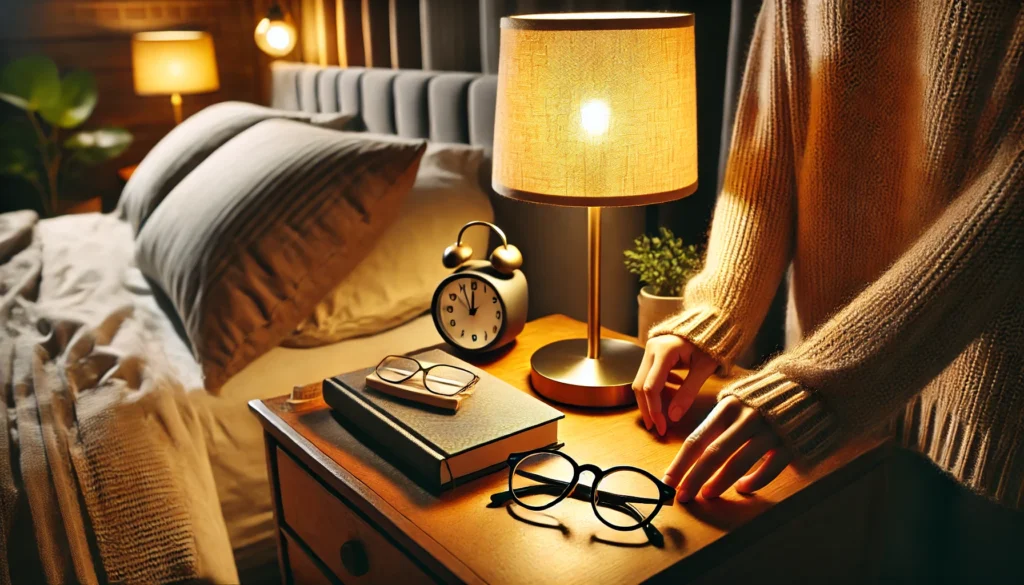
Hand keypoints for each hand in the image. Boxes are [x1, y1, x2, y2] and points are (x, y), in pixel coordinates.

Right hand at [631, 335, 718, 435]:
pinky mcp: (653, 354)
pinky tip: (673, 393)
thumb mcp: (703, 370)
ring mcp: (650, 350)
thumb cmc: (711, 345)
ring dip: (652, 400)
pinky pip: (649, 376)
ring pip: (643, 382)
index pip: (651, 387)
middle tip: (657, 427)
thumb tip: (673, 417)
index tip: (662, 427)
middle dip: (648, 409)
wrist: (712, 325)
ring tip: (665, 415)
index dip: (654, 410)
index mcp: (663, 352)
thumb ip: (688, 393)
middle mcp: (651, 349)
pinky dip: (658, 389)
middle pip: (641, 386)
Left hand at [663, 396, 790, 501]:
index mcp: (727, 406)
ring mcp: (769, 430)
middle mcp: (746, 418)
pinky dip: (754, 481)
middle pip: (713, 453)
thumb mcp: (735, 400)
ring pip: (738, 462)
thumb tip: (692, 453)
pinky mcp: (789, 442)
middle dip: (694, 477)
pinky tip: (742, 488)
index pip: (697, 438)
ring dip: (720, 482)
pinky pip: (769, 468)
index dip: (681, 462)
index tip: (668, 480)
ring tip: (706, 495)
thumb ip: (717, 423)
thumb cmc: (762, 398)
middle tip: (682, 496)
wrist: (807, 386)